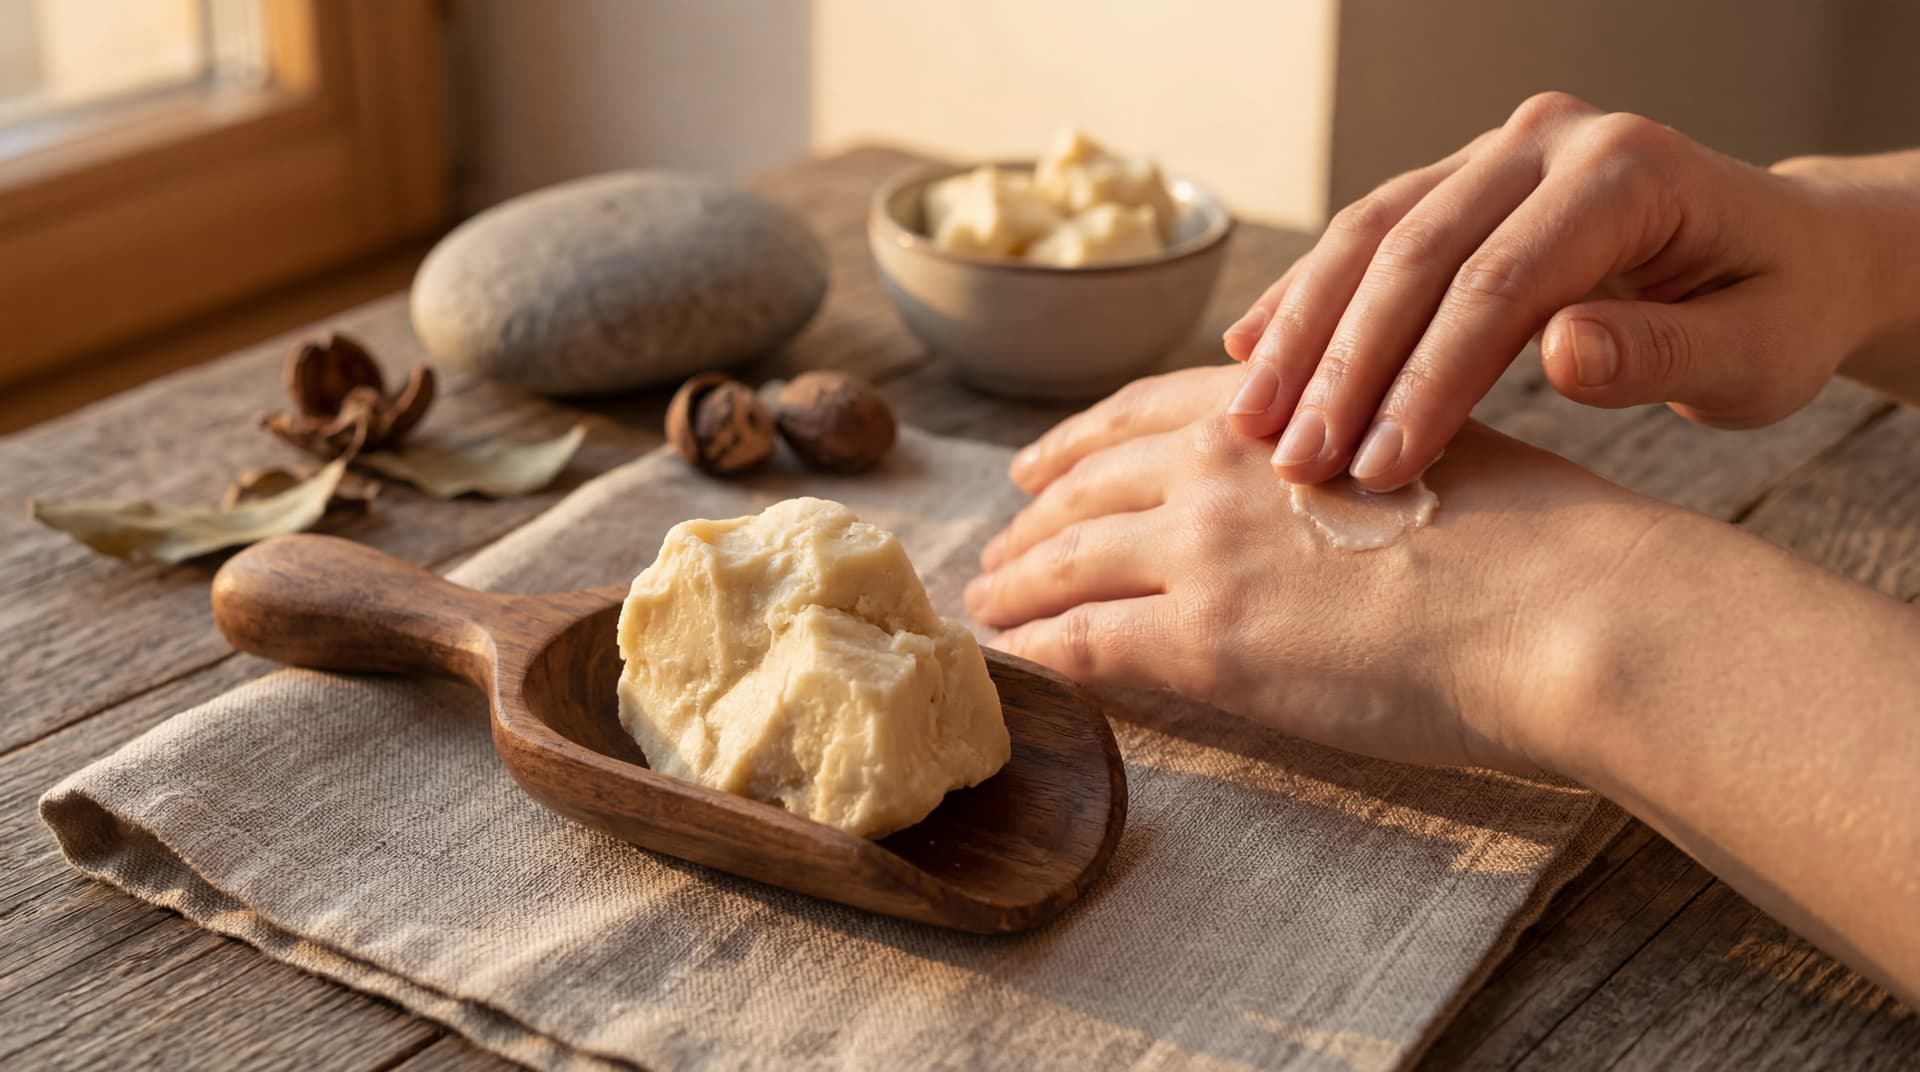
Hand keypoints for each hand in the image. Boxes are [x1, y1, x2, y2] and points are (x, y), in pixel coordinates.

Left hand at [972, 382, 1673, 771]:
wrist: (1567, 603)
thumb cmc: (1537, 535)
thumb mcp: (1424, 447)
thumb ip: (1339, 452)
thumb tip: (1313, 489)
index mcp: (1278, 407)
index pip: (1141, 414)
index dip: (1078, 441)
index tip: (1042, 465)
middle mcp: (1220, 464)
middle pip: (1087, 488)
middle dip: (1032, 518)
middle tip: (998, 546)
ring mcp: (1203, 551)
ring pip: (1064, 563)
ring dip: (1015, 584)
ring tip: (987, 605)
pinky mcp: (1202, 639)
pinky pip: (1083, 642)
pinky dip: (1038, 650)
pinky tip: (1015, 661)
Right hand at [1219, 91, 1889, 491]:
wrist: (1781, 254)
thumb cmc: (1774, 312)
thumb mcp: (1755, 352)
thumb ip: (1663, 352)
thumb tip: (1562, 351)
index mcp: (1626, 172)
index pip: (1500, 281)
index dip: (1429, 379)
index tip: (1378, 468)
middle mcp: (1547, 141)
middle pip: (1414, 252)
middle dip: (1342, 366)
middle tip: (1291, 463)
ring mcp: (1495, 153)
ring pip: (1369, 236)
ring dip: (1301, 333)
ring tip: (1249, 421)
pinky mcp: (1459, 180)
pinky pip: (1365, 234)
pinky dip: (1306, 298)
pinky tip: (1248, 354)